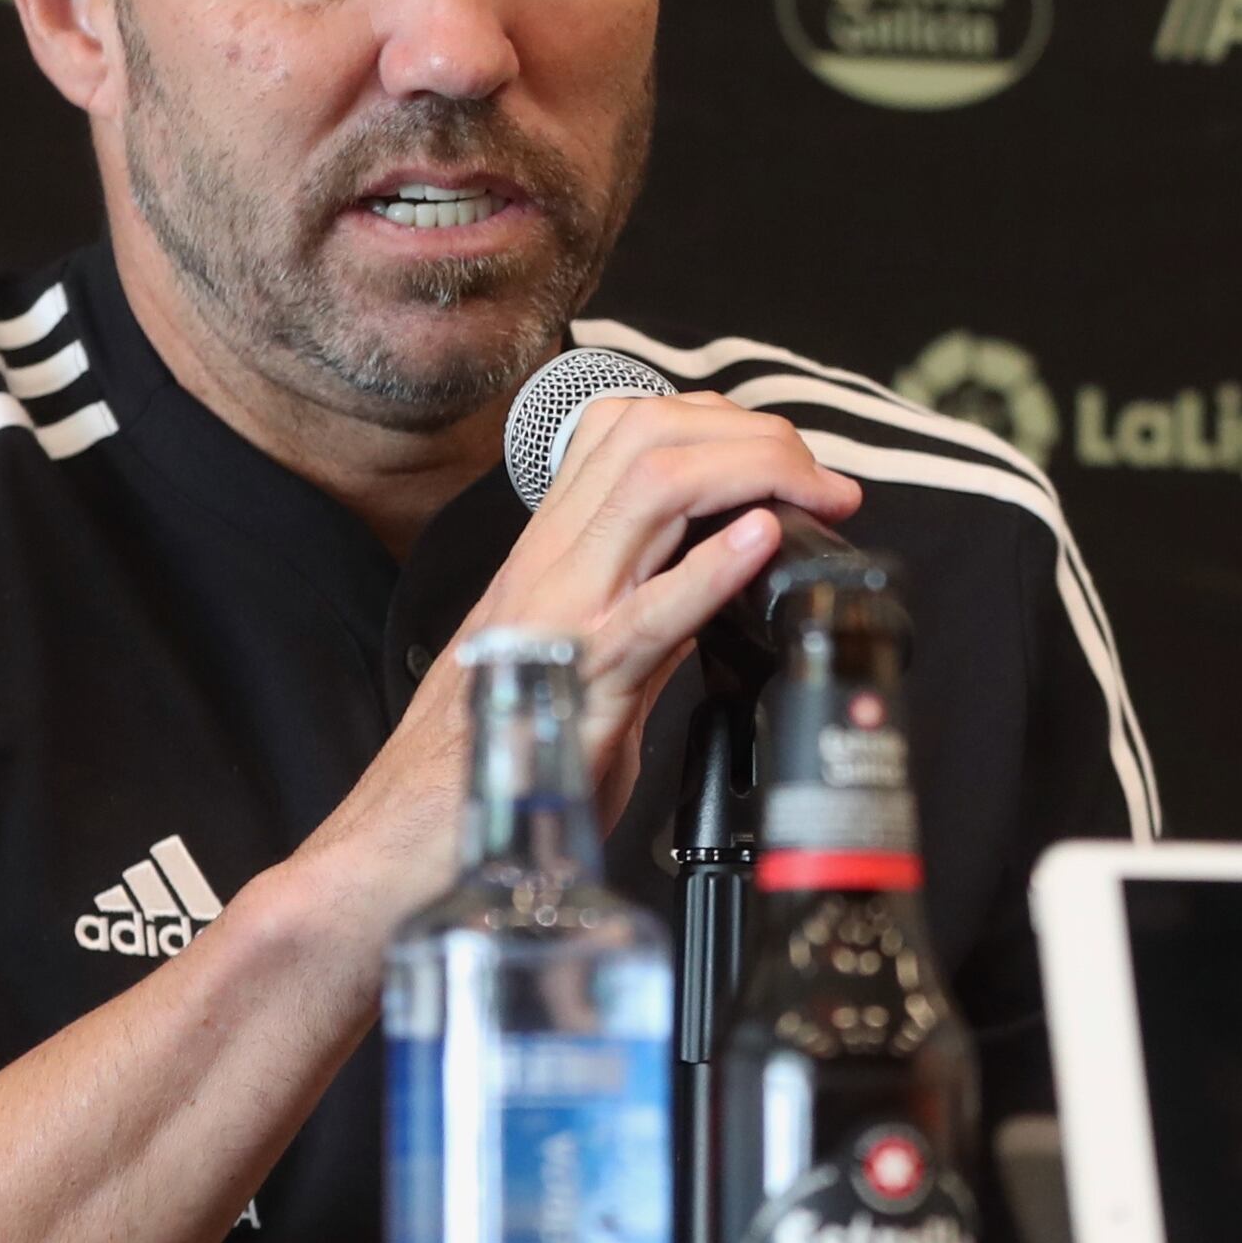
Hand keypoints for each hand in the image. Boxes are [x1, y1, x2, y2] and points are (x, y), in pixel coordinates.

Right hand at [470, 389, 861, 822]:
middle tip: (821, 477)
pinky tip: (761, 544)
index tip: (778, 449)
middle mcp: (551, 565)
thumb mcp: (580, 650)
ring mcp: (561, 615)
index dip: (712, 418)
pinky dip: (712, 568)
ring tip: (811, 494)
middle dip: (749, 434)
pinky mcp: (578, 685)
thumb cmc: (496, 745)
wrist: (420, 824)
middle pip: (650, 437)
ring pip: (650, 488)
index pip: (624, 430)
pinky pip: (650, 611)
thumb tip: (721, 572)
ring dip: (748, 473)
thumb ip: (645, 603)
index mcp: (551, 553)